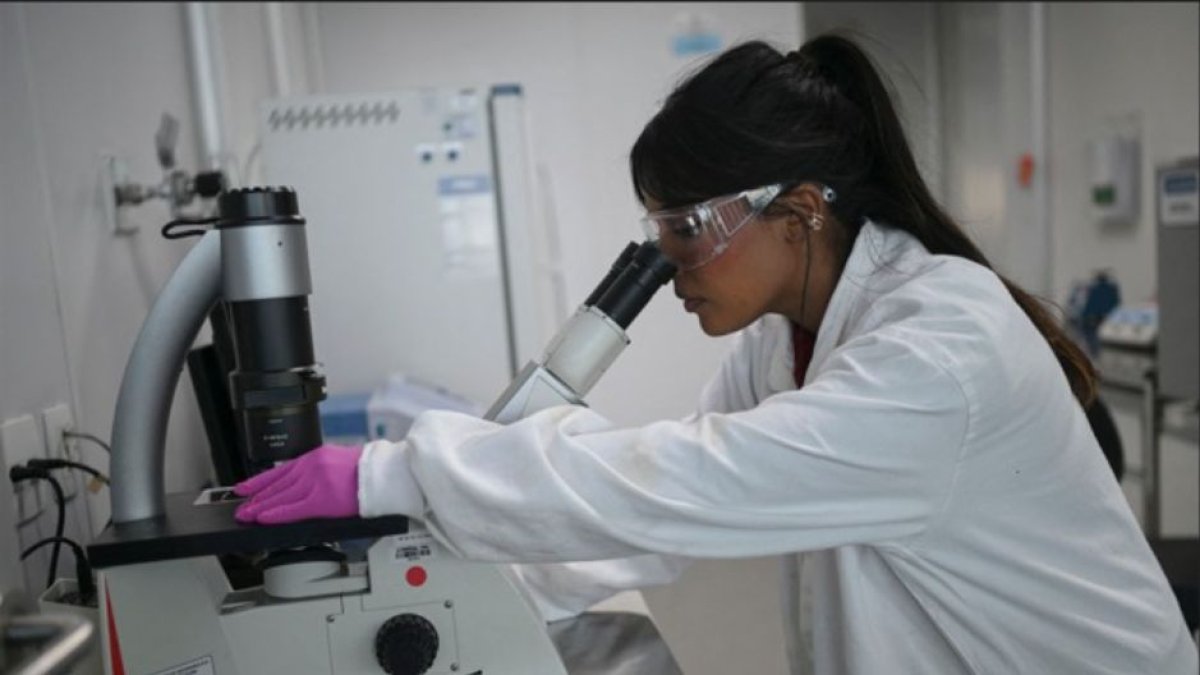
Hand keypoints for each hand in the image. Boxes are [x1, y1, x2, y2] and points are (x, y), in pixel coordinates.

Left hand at [234, 444, 362, 523]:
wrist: (386, 475)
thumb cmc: (369, 472)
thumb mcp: (338, 461)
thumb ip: (318, 470)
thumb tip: (301, 484)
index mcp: (316, 456)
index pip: (281, 470)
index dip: (260, 481)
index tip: (245, 487)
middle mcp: (312, 466)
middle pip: (277, 483)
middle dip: (255, 496)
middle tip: (240, 505)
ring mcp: (316, 483)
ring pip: (280, 496)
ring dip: (260, 506)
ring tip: (246, 514)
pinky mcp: (322, 500)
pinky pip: (292, 509)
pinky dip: (275, 513)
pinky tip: (263, 518)